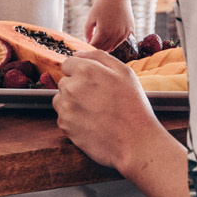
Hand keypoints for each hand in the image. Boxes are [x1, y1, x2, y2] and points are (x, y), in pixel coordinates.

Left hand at [55, 49, 164, 172]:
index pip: (68, 63)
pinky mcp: (64, 126)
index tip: (94, 83)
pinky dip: (73, 120)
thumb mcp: (124, 72)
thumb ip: (99, 57)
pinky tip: (91, 123)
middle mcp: (71, 87)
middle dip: (76, 88)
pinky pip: (63, 117)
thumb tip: (77, 53)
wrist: (135, 142)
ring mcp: (66, 108)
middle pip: (64, 82)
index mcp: (85, 70)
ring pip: (61, 99)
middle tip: (99, 99)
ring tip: (95, 112)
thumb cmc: (133, 106)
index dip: (81, 72)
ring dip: (72, 103)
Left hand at [82, 0, 134, 51]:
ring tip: (100, 43)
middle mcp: (115, 35)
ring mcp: (124, 33)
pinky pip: (122, 41)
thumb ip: (87, 32)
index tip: (86, 47)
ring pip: (113, 46)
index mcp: (103, 32)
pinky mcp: (130, 30)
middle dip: (97, 48)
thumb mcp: (90, 18)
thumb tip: (88, 43)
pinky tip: (111, 39)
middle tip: (92, 45)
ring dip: (106, 46)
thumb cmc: (101, 6)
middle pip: (104, 48)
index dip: (89, 48)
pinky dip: (116, 42)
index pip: (95, 47)